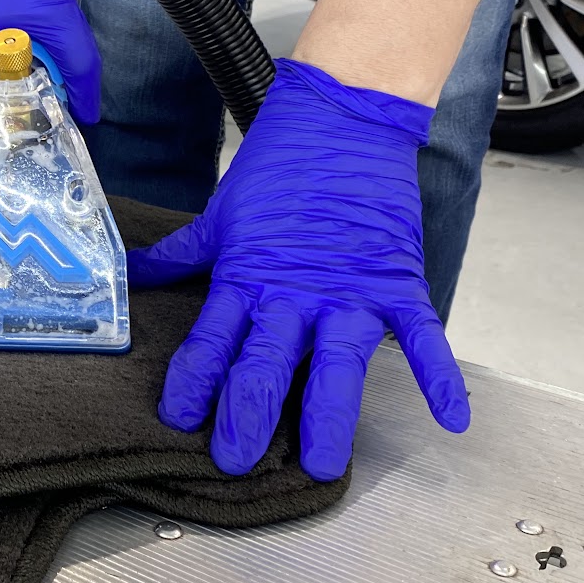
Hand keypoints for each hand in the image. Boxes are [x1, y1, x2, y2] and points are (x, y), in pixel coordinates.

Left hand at [128, 59, 469, 479]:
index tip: (180, 422)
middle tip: (236, 462)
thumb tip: (131, 273)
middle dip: (249, 418)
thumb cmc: (279, 165)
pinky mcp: (396, 281)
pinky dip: (440, 374)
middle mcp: (295, 292)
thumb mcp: (221, 215)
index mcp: (247, 277)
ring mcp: (349, 291)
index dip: (194, 385)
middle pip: (267, 365)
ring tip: (324, 465)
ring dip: (329, 417)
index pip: (212, 343)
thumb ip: (179, 255)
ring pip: (336, 365)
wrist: (342, 117)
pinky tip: (452, 418)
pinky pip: (422, 335)